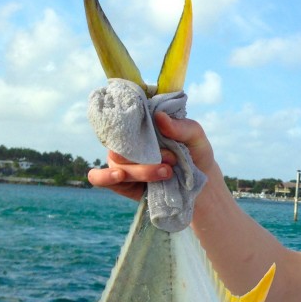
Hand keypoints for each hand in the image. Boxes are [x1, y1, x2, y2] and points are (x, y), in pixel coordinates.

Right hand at [86, 112, 215, 199]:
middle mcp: (127, 141)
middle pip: (120, 144)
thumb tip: (159, 117)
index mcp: (140, 125)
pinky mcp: (120, 182)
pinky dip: (104, 176)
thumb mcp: (196, 138)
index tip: (148, 128)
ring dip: (142, 170)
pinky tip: (119, 175)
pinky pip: (98, 178)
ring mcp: (122, 162)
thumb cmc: (195, 155)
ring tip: (167, 172)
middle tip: (172, 159)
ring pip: (117, 162)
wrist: (202, 186)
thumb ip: (182, 127)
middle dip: (147, 155)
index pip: (121, 115)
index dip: (127, 118)